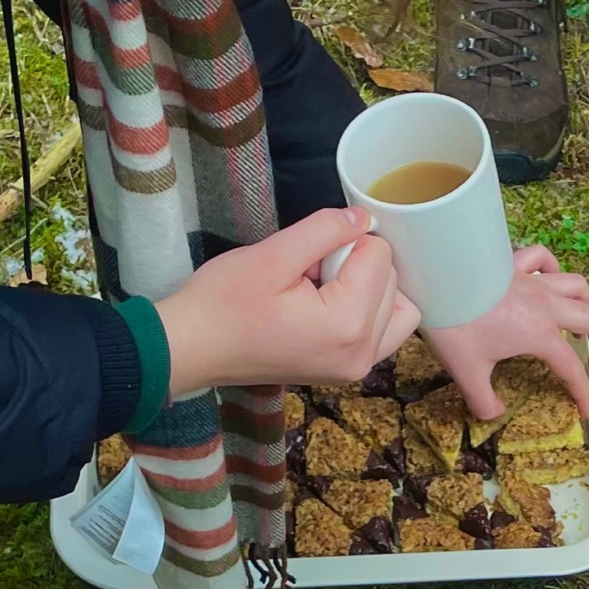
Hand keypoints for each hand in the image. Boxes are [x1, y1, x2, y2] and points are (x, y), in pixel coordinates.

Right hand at [157, 208, 418, 397]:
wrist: (193, 348)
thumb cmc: (223, 303)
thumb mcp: (273, 254)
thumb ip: (326, 230)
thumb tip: (365, 217)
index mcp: (348, 325)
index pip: (380, 256)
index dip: (345, 241)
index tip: (307, 256)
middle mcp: (363, 354)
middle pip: (391, 281)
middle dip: (355, 266)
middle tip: (306, 274)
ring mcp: (357, 368)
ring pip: (395, 308)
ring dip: (366, 288)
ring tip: (318, 290)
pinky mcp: (348, 371)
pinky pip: (382, 331)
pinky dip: (366, 310)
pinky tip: (327, 304)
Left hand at [424, 247, 588, 422]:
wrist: (435, 278)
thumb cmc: (453, 323)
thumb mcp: (467, 372)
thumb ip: (484, 401)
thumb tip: (494, 414)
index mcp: (540, 334)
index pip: (571, 369)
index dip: (582, 393)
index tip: (585, 410)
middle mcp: (546, 305)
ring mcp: (533, 281)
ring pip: (578, 287)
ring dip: (587, 306)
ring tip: (580, 324)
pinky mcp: (514, 264)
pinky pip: (544, 260)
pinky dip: (553, 269)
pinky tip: (548, 280)